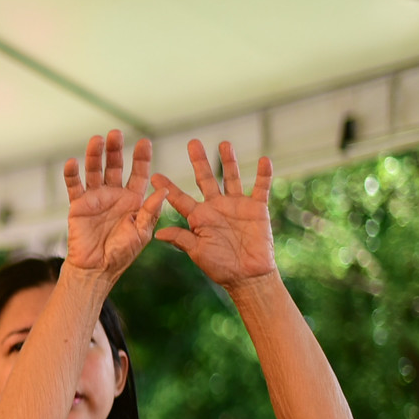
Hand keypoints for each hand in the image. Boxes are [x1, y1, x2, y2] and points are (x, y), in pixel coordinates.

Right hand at [62, 131, 167, 279]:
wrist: (97, 269)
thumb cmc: (122, 254)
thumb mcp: (142, 233)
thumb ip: (150, 212)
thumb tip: (162, 190)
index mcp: (133, 200)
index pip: (138, 173)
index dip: (141, 158)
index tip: (144, 142)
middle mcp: (114, 195)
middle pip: (115, 166)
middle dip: (116, 150)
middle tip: (116, 133)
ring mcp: (95, 199)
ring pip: (94, 171)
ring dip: (95, 156)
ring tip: (96, 140)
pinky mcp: (78, 206)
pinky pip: (74, 187)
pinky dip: (72, 175)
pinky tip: (72, 162)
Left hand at [152, 140, 277, 289]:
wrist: (247, 275)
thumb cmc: (220, 267)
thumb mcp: (196, 253)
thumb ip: (181, 239)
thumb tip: (158, 232)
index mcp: (198, 217)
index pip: (180, 199)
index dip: (168, 188)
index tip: (154, 175)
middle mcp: (216, 207)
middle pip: (206, 179)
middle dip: (199, 162)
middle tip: (192, 142)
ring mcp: (236, 205)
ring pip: (231, 178)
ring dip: (228, 161)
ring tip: (223, 144)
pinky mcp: (257, 208)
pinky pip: (261, 187)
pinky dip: (264, 175)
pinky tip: (264, 160)